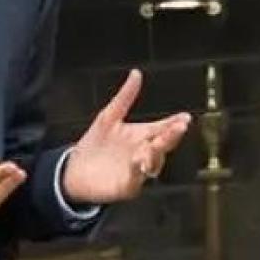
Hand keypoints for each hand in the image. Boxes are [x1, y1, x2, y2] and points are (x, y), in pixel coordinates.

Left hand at [61, 69, 191, 205]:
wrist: (74, 170)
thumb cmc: (95, 145)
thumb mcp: (108, 116)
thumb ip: (125, 96)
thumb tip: (136, 73)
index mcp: (142, 136)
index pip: (164, 128)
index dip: (175, 123)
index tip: (185, 117)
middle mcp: (144, 152)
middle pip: (163, 144)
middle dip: (172, 136)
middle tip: (179, 127)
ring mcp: (138, 170)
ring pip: (153, 162)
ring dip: (156, 154)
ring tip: (154, 144)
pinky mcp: (127, 186)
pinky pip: (136, 179)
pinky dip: (138, 171)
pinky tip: (137, 161)